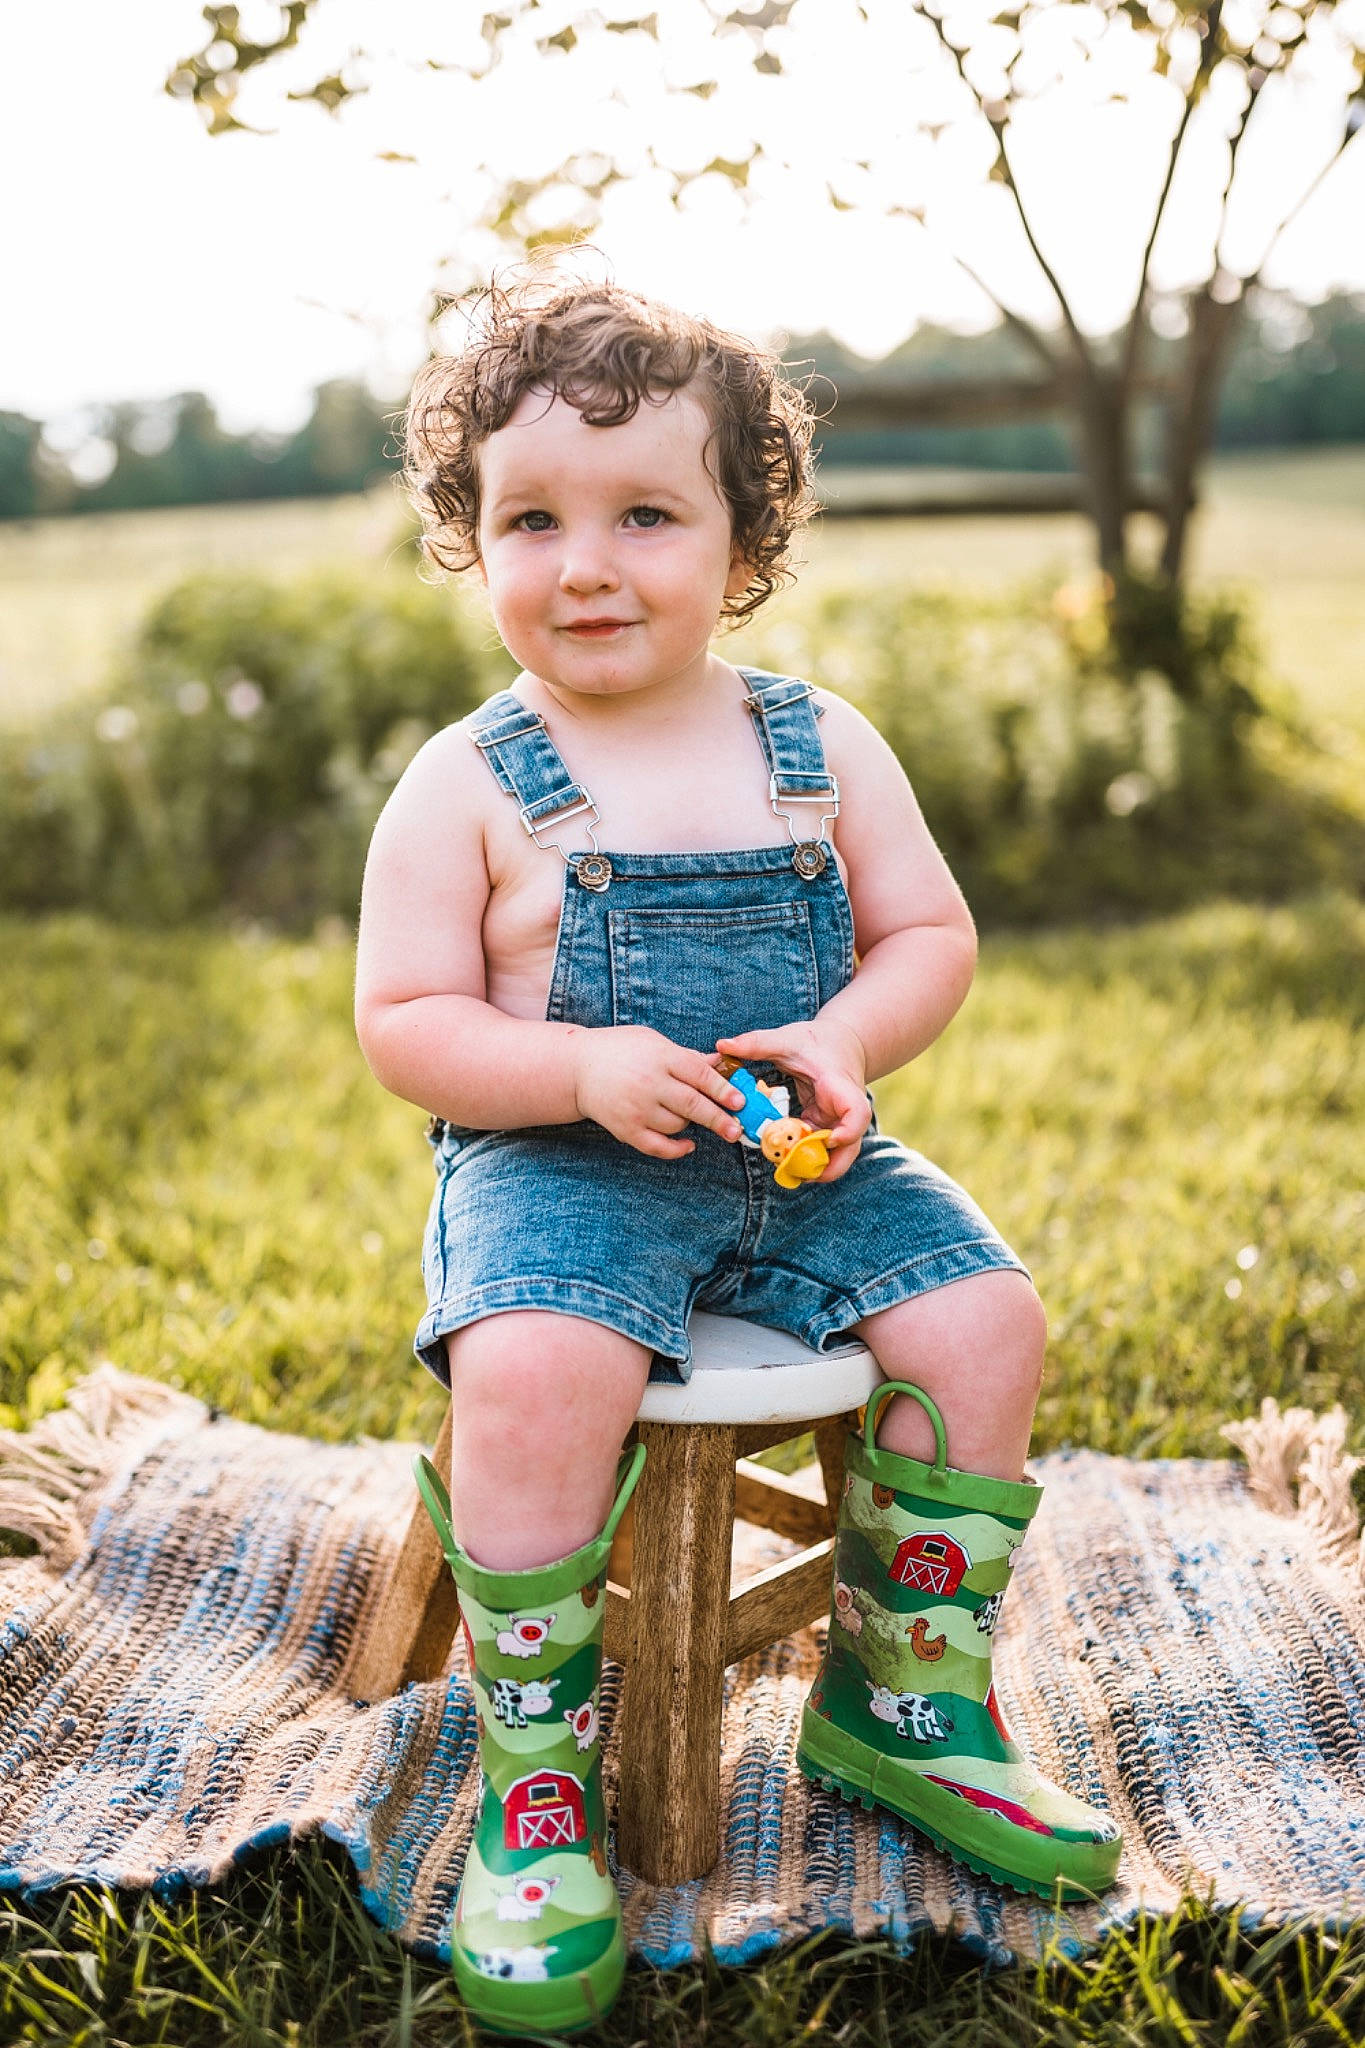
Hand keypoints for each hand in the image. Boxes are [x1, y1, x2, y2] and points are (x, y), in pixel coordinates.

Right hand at [572, 1026, 745, 1160]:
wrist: (576, 1068)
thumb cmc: (621, 1050)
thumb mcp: (654, 1042)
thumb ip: (687, 1057)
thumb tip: (721, 1063)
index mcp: (660, 1057)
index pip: (699, 1075)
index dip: (722, 1089)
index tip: (740, 1102)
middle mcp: (649, 1083)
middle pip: (692, 1105)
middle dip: (719, 1118)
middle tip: (737, 1128)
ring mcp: (636, 1108)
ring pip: (677, 1125)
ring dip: (691, 1123)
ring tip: (687, 1113)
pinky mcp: (626, 1129)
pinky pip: (658, 1147)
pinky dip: (676, 1149)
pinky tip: (688, 1144)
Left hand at [714, 1018, 870, 1183]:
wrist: (842, 1043)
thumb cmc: (815, 1041)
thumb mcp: (786, 1039)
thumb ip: (756, 1043)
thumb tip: (723, 1045)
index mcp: (838, 1085)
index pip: (856, 1112)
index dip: (847, 1132)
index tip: (828, 1141)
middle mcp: (845, 1108)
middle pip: (851, 1145)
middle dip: (832, 1166)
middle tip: (802, 1176)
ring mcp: (839, 1121)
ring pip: (839, 1153)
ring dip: (817, 1167)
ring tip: (789, 1174)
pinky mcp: (828, 1127)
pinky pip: (822, 1149)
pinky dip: (807, 1158)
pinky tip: (785, 1163)